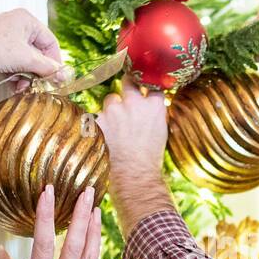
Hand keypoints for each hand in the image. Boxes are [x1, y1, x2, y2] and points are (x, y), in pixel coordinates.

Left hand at [0, 8, 66, 87]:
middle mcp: (17, 24)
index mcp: (27, 19)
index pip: (51, 43)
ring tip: (21, 87)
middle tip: (37, 86)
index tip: (56, 79)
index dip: (54, 63)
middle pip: (38, 52)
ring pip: (25, 59)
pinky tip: (12, 84)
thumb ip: (47, 67)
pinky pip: (13, 61)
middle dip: (37, 72)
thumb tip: (64, 75)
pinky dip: (15, 73)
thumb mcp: (25, 59)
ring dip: (26, 76)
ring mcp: (5, 35)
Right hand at [9, 184, 101, 258]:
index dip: (46, 214)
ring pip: (90, 255)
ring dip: (94, 230)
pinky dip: (96, 252)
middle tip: (87, 191)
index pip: (43, 240)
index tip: (48, 190)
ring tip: (97, 208)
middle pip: (75, 242)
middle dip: (82, 214)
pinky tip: (96, 241)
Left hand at [96, 87, 176, 238]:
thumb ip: (154, 113)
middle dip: (127, 85)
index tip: (143, 88)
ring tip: (116, 130)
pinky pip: (98, 116)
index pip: (151, 85)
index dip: (146, 87)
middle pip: (128, 82)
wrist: (134, 176)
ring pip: (110, 100)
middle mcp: (135, 103)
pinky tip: (106, 137)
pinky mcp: (98, 119)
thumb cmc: (149, 158)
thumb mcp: (161, 131)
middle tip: (125, 94)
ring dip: (111, 110)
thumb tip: (148, 102)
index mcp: (154, 106)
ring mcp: (114, 110)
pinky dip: (100, 124)